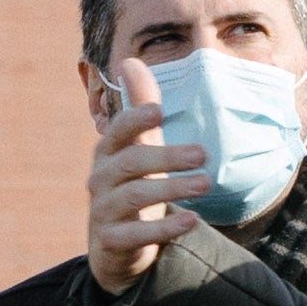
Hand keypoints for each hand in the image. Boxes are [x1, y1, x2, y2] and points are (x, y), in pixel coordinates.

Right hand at [85, 55, 207, 296]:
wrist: (114, 244)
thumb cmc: (132, 184)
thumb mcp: (139, 146)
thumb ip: (140, 106)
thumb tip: (131, 61)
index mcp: (109, 152)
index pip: (118, 130)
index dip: (135, 119)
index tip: (161, 111)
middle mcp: (101, 178)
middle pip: (131, 163)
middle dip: (167, 157)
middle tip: (203, 154)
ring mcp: (103, 210)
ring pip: (134, 196)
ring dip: (171, 189)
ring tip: (205, 184)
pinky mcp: (112, 240)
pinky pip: (135, 234)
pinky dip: (163, 229)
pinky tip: (191, 221)